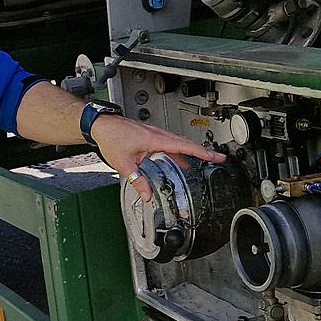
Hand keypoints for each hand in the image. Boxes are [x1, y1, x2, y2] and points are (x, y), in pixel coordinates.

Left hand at [88, 115, 224, 201]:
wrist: (101, 125)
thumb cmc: (111, 137)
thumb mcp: (124, 164)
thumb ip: (137, 181)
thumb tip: (147, 195)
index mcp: (155, 139)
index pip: (183, 146)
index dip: (201, 152)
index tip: (215, 156)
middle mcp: (157, 134)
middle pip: (186, 143)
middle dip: (204, 151)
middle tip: (219, 158)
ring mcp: (155, 134)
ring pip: (179, 142)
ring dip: (193, 150)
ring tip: (206, 159)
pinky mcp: (151, 136)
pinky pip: (170, 143)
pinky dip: (180, 151)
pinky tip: (181, 160)